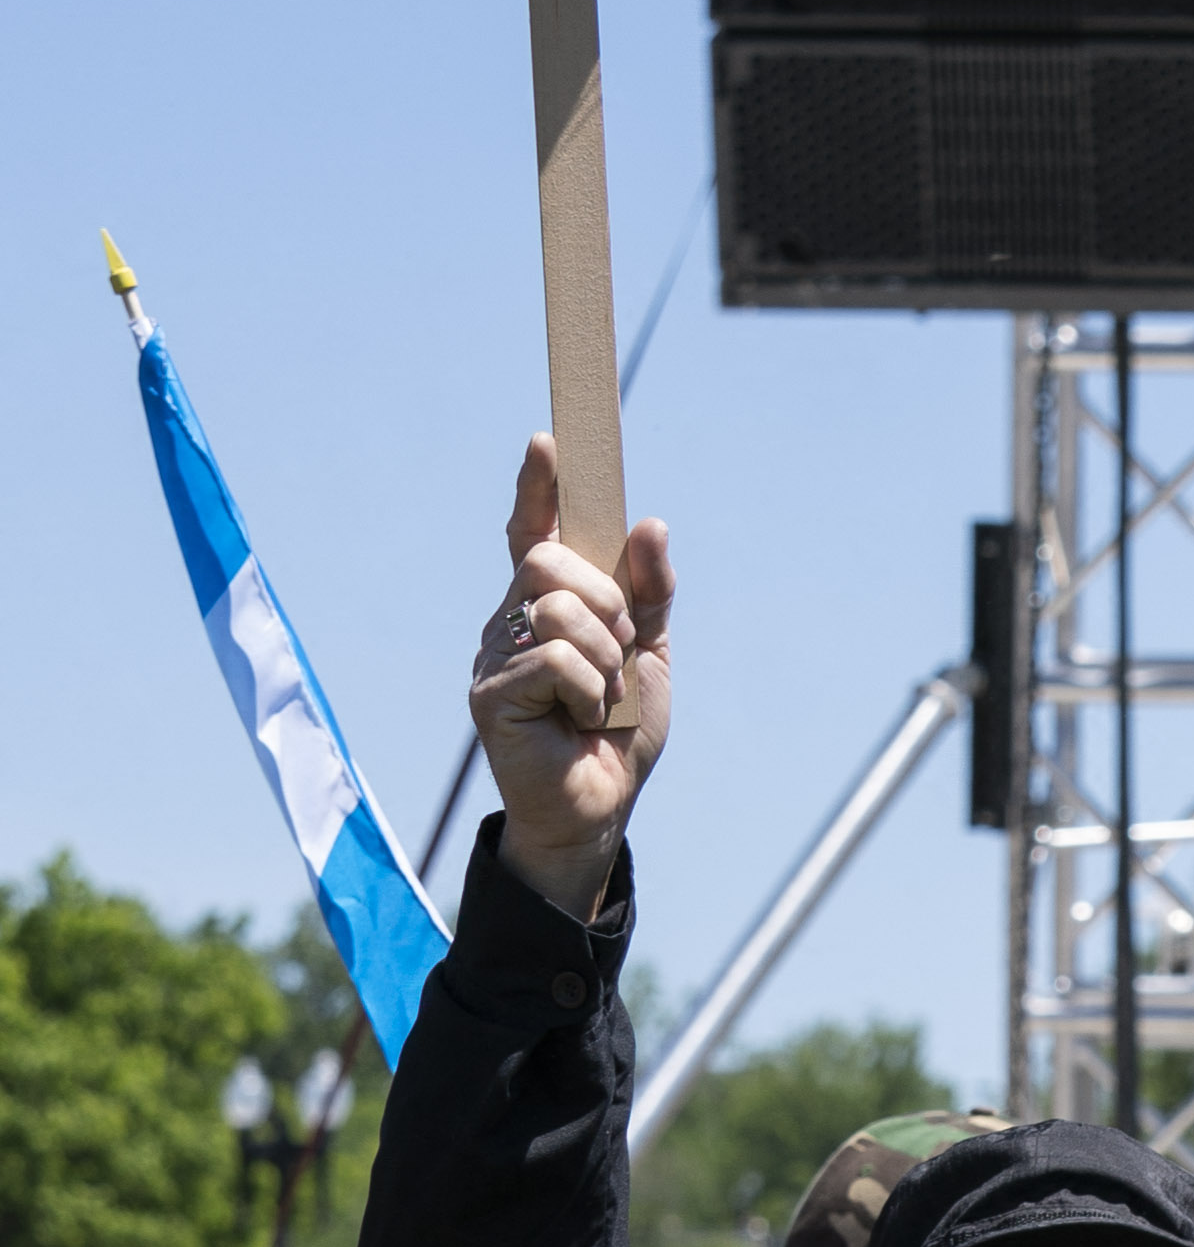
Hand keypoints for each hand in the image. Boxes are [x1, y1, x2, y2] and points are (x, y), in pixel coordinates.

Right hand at [473, 435, 672, 921]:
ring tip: (603, 699)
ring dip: (605, 657)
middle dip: (606, 603)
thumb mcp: (652, 654)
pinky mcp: (488, 691)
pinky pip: (554, 660)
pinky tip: (585, 719)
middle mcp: (512, 620)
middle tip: (621, 653)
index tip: (550, 440)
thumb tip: (650, 522)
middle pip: (552, 564)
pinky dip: (591, 690)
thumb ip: (650, 593)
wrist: (602, 806)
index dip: (539, 488)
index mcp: (550, 605)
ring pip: (557, 609)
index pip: (536, 532)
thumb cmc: (620, 732)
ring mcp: (494, 653)